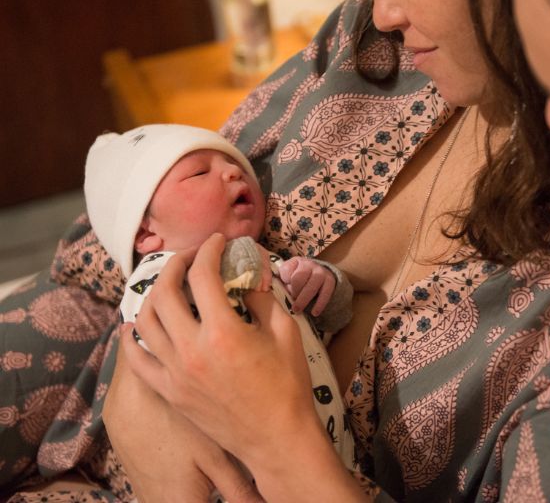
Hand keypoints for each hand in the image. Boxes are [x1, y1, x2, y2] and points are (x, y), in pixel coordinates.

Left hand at [125, 234, 367, 501]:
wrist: (276, 438)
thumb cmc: (287, 385)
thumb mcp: (286, 332)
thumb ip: (263, 298)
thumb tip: (248, 275)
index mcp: (223, 332)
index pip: (203, 276)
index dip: (209, 250)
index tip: (217, 241)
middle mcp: (190, 350)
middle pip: (165, 292)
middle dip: (176, 264)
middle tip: (191, 256)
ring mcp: (174, 373)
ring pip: (145, 321)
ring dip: (154, 294)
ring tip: (169, 285)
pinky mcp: (169, 392)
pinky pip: (137, 360)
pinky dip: (132, 338)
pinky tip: (135, 325)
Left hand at [278, 257, 335, 315]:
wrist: (319, 273)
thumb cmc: (299, 276)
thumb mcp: (289, 274)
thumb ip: (284, 282)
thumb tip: (284, 293)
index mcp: (296, 262)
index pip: (287, 270)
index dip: (284, 280)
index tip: (283, 289)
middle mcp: (309, 264)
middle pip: (299, 279)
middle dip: (293, 293)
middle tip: (289, 305)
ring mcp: (321, 272)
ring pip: (312, 286)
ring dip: (303, 300)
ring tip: (297, 310)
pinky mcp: (330, 281)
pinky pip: (325, 293)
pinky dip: (320, 304)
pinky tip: (314, 313)